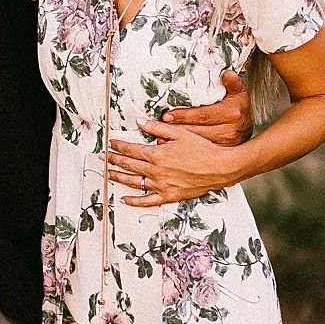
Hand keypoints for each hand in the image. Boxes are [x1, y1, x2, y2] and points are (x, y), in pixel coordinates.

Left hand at [106, 121, 237, 208]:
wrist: (219, 168)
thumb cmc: (202, 149)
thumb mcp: (179, 133)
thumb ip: (158, 127)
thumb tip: (140, 122)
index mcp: (157, 154)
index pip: (131, 149)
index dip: (119, 145)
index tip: (111, 143)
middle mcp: (156, 171)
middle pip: (129, 165)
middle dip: (114, 160)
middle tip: (104, 157)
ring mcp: (161, 185)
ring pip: (134, 182)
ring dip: (119, 178)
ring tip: (109, 174)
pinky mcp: (169, 196)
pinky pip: (147, 201)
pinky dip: (135, 201)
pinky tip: (125, 199)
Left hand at [158, 69, 252, 146]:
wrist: (247, 127)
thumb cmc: (238, 107)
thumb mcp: (238, 92)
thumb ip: (233, 83)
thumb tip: (227, 74)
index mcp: (232, 114)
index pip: (203, 115)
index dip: (183, 115)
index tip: (167, 115)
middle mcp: (230, 131)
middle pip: (197, 131)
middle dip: (176, 130)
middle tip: (158, 128)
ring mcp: (226, 145)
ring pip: (197, 144)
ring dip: (177, 142)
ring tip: (160, 137)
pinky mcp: (220, 154)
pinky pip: (199, 154)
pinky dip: (184, 152)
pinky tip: (171, 147)